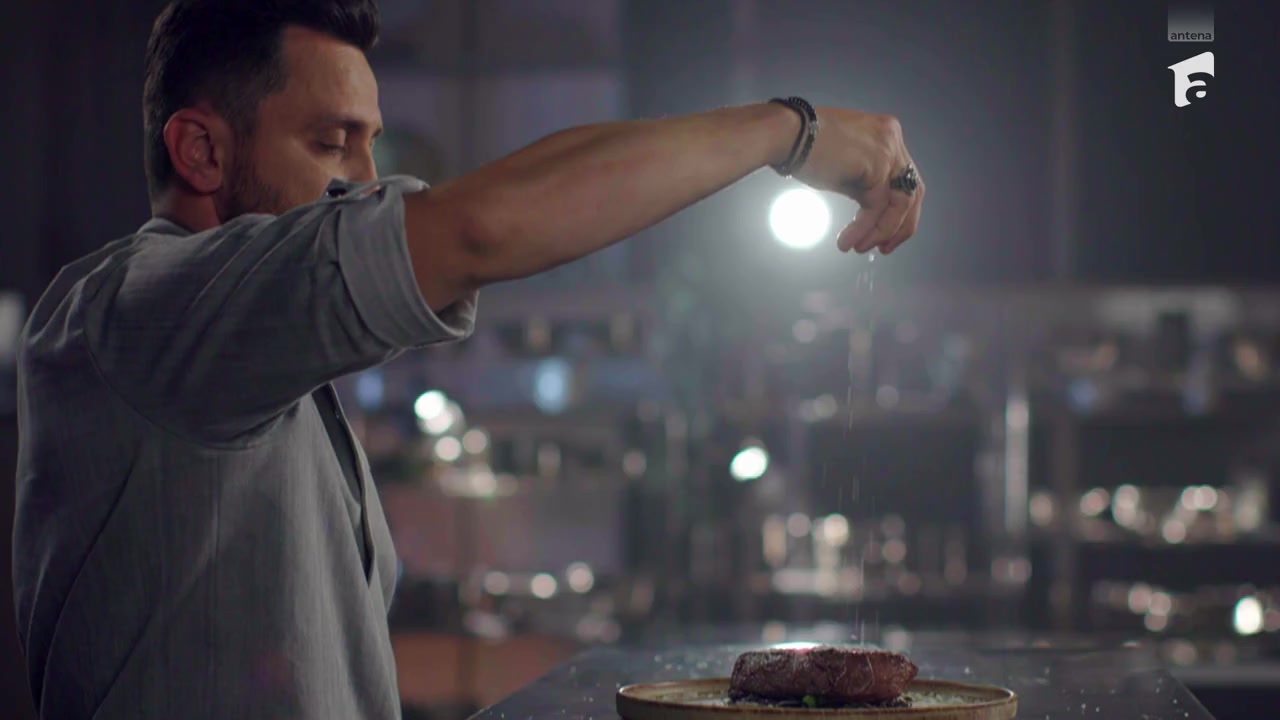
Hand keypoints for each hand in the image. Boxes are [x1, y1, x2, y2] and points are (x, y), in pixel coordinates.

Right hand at [792, 108, 924, 254]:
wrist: (786, 135)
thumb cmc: (806, 150)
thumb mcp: (846, 168)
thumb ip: (865, 184)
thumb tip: (872, 213)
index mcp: (887, 135)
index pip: (906, 179)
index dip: (901, 212)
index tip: (886, 234)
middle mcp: (893, 139)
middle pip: (913, 192)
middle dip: (900, 226)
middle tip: (884, 249)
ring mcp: (888, 151)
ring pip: (899, 204)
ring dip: (881, 232)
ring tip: (860, 248)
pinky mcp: (877, 165)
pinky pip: (877, 207)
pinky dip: (866, 228)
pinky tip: (848, 241)